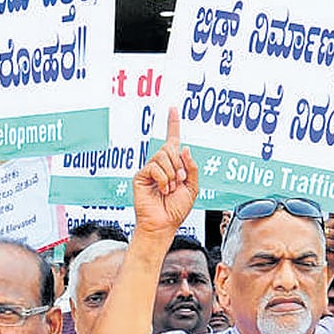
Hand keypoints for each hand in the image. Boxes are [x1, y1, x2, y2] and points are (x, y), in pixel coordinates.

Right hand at [132, 107, 198, 235]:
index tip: (173, 109)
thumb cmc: (175, 210)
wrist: (163, 225)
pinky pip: (154, 167)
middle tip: (180, 181)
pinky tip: (162, 190)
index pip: (172, 140)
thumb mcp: (192, 187)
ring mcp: (150, 170)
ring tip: (170, 188)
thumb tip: (183, 148)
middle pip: (169, 148)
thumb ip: (191, 167)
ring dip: (172, 174)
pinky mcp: (141, 176)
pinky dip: (163, 179)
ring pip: (163, 157)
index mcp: (173, 165)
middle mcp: (161, 165)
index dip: (172, 124)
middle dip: (179, 165)